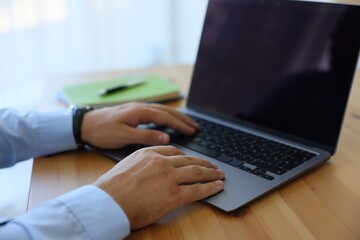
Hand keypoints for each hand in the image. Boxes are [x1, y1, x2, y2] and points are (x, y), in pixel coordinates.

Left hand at [81, 102, 197, 148]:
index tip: (193, 131)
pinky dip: (166, 117)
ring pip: (161, 111)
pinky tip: (168, 121)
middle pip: (167, 111)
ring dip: (175, 117)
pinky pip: (155, 113)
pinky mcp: (133, 112)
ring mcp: (137, 108)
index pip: (166, 117)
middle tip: (196, 126)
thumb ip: (145, 136)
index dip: (180, 124)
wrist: (84, 124)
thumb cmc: (102, 131)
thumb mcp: (123, 136)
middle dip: (182, 119)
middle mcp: (140, 107)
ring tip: (187, 123)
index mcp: (140, 111)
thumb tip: (166, 138)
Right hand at [94, 145, 224, 228]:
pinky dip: (210, 187)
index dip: (187, 156)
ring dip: (211, 173)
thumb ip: (142, 164)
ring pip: (197, 171)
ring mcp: (169, 177)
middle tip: (213, 165)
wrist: (106, 203)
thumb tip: (150, 170)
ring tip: (220, 174)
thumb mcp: (126, 166)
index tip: (193, 159)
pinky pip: (197, 189)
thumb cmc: (111, 188)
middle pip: (189, 160)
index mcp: (149, 153)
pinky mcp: (174, 195)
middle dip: (204, 163)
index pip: (175, 151)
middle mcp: (162, 162)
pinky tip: (217, 186)